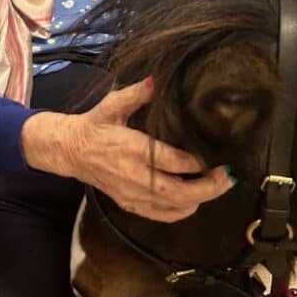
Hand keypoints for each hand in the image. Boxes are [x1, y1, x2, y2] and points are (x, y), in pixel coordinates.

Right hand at [21, 78, 234, 222]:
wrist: (69, 150)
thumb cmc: (94, 125)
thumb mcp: (113, 104)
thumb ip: (137, 93)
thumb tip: (158, 81)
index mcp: (132, 148)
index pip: (172, 161)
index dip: (197, 162)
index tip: (215, 155)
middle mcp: (133, 175)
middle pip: (178, 190)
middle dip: (208, 187)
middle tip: (227, 176)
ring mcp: (131, 193)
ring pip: (172, 206)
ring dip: (200, 199)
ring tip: (218, 187)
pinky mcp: (128, 204)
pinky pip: (160, 215)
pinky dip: (181, 212)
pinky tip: (195, 202)